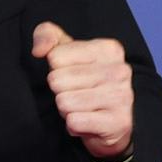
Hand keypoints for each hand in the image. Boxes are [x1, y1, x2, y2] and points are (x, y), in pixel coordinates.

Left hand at [32, 21, 133, 160]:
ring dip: (66, 109)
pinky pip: (74, 122)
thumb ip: (46, 35)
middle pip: (57, 80)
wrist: (111, 121)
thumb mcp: (64, 50)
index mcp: (109, 49)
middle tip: (76, 94)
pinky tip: (87, 121)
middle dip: (60, 91)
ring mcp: (122, 97)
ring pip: (64, 102)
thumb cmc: (83, 80)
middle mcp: (120, 71)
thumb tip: (39, 50)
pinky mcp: (119, 122)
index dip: (56, 69)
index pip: (55, 57)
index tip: (72, 73)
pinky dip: (73, 125)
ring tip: (81, 107)